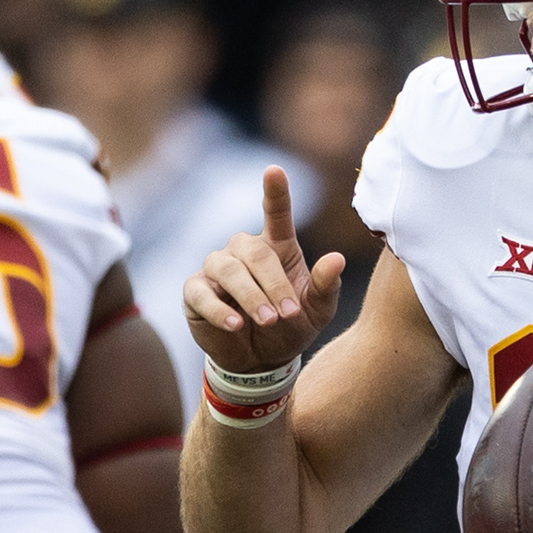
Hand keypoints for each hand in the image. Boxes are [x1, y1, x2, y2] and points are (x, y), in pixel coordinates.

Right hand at [182, 166, 345, 383]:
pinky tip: (235, 325)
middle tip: (287, 313)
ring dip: (250, 296)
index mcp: (277, 247)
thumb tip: (338, 259)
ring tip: (268, 320)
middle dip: (272, 284)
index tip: (274, 171)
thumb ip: (326, 286)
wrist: (260, 361)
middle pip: (253, 252)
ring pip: (227, 269)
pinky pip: (201, 292)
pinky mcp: (195, 292)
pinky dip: (219, 309)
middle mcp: (244, 251)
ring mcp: (216, 269)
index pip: (275, 212)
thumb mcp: (316, 311)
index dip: (275, 192)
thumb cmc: (290, 327)